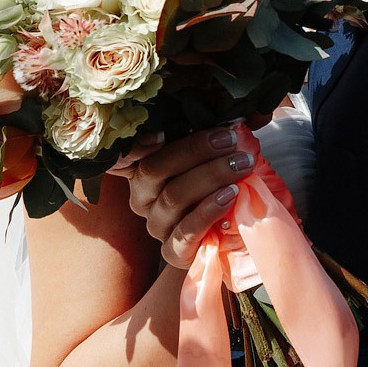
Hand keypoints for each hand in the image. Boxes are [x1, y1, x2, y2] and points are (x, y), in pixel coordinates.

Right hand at [120, 122, 258, 270]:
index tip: (161, 132)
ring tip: (241, 165)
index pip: (125, 154)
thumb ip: (215, 137)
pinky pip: (187, 229)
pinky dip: (210, 208)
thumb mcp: (213, 157)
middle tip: (230, 140)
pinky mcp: (173, 251)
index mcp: (144, 169)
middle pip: (154, 169)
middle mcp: (142, 197)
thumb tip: (239, 115)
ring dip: (211, 175)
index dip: (136, 144)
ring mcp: (156, 225)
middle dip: (195, 150)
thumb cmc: (218, 188)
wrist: (226, 239)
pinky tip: (231, 194)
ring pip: (173, 196)